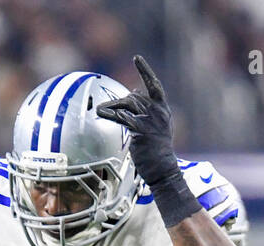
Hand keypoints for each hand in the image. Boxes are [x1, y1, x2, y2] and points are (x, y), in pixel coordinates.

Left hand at [96, 55, 178, 188]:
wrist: (163, 168)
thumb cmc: (157, 151)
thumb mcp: (155, 127)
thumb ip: (146, 111)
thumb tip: (135, 92)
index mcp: (163, 110)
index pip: (154, 85)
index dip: (145, 71)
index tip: (136, 58)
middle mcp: (158, 112)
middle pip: (135, 97)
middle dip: (119, 102)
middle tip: (106, 108)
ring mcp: (150, 120)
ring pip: (127, 104)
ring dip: (112, 106)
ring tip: (100, 110)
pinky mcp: (141, 130)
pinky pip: (121, 118)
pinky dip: (110, 114)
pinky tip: (101, 113)